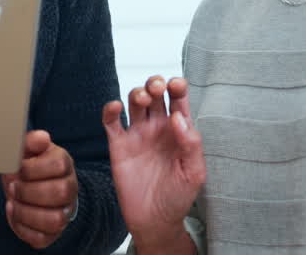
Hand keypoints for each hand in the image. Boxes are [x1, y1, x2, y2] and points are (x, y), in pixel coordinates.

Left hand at [2, 130, 77, 248]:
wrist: (32, 184)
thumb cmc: (29, 164)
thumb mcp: (27, 148)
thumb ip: (31, 141)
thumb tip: (42, 138)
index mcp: (64, 163)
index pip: (59, 164)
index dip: (33, 168)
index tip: (17, 168)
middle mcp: (69, 188)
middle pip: (60, 193)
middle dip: (29, 191)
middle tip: (12, 187)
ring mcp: (63, 212)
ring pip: (55, 220)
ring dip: (26, 213)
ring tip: (12, 202)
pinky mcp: (52, 232)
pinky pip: (42, 238)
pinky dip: (23, 229)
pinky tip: (14, 214)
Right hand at [102, 76, 205, 247]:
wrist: (155, 221)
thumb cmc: (178, 197)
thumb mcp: (194, 173)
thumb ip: (191, 144)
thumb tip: (178, 117)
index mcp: (179, 130)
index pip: (179, 100)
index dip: (177, 87)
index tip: (176, 85)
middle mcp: (158, 128)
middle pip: (155, 94)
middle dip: (155, 84)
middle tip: (157, 88)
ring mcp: (137, 135)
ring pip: (135, 102)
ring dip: (138, 93)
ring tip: (143, 98)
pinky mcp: (118, 146)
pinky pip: (111, 122)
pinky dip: (110, 110)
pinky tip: (116, 107)